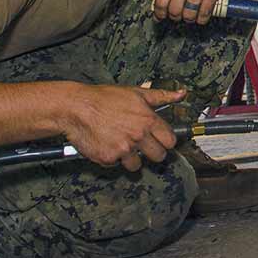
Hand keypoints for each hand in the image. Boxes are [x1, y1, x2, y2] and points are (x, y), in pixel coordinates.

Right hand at [60, 84, 186, 170]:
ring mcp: (123, 149)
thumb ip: (160, 96)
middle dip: (152, 152)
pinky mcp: (108, 158)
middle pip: (158, 156)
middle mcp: (138, 136)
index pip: (170, 141)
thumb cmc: (104, 98)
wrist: (75, 107)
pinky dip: (112, 158)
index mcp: (148, 120)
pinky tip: (106, 145)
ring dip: (130, 159)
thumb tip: (181, 94)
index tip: (159, 140)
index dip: (165, 141)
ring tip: (121, 144)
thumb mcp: (135, 93)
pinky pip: (115, 165)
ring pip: (137, 165)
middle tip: (141, 145)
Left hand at [154, 0, 234, 24]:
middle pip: (174, 11)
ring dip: (190, 18)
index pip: (160, 2)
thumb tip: (158, 8)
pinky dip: (202, 19)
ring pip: (188, 15)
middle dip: (176, 17)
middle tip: (180, 15)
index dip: (159, 13)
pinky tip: (202, 15)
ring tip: (192, 14)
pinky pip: (203, 15)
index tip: (160, 17)